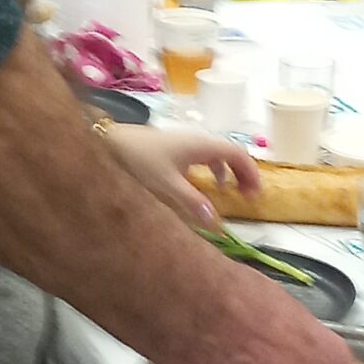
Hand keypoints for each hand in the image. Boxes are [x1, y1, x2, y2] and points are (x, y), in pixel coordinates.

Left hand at [102, 124, 258, 228]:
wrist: (108, 141)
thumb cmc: (139, 160)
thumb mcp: (166, 185)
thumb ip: (192, 203)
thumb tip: (218, 224)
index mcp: (201, 145)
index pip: (238, 154)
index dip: (251, 174)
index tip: (255, 196)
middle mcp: (197, 140)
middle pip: (231, 153)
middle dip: (244, 174)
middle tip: (249, 197)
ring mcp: (185, 142)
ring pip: (217, 154)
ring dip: (229, 172)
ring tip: (232, 193)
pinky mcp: (174, 147)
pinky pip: (204, 157)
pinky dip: (213, 170)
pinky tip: (205, 185)